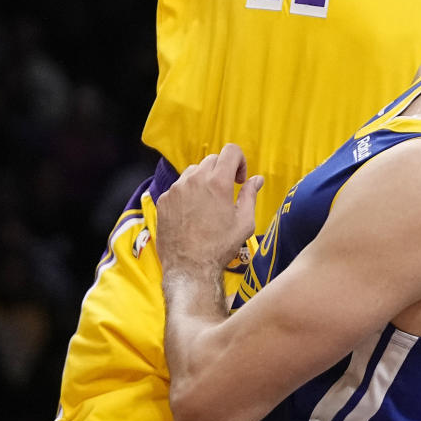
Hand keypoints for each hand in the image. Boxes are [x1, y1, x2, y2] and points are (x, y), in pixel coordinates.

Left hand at [157, 144, 263, 277]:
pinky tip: (192, 214)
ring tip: (207, 204)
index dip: (239, 161)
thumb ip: (250, 195)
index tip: (239, 179)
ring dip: (203, 180)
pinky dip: (187, 193)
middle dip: (222, 171)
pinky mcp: (164, 201)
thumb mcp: (244, 223)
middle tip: (226, 192)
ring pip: (193, 171)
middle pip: (212, 160)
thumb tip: (256, 180)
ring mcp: (176, 189)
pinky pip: (178, 187)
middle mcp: (195, 180)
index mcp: (218, 182)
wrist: (189, 269)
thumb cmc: (219, 248)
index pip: (231, 150)